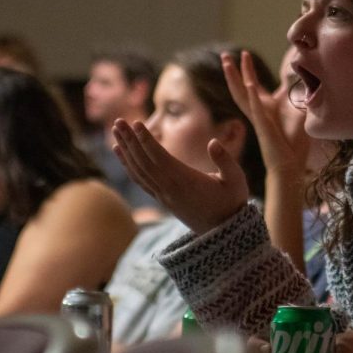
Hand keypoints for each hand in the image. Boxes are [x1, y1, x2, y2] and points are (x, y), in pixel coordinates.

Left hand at [111, 119, 247, 234]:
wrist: (223, 231)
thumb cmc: (231, 202)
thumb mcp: (236, 180)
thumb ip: (226, 160)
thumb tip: (213, 141)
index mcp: (185, 181)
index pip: (159, 158)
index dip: (146, 140)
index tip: (135, 123)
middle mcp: (169, 188)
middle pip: (143, 162)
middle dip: (129, 140)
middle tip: (118, 121)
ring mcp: (163, 195)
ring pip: (138, 170)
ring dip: (126, 150)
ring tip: (116, 131)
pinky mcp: (162, 198)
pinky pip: (140, 179)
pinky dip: (128, 164)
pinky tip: (120, 152)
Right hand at [222, 51, 309, 183]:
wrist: (290, 166)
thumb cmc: (294, 143)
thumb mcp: (299, 113)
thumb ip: (299, 97)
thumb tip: (307, 81)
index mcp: (265, 109)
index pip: (252, 86)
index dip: (247, 70)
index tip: (245, 54)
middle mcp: (258, 112)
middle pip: (241, 88)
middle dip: (233, 71)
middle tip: (224, 55)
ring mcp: (258, 119)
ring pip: (241, 96)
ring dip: (235, 79)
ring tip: (228, 63)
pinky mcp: (263, 127)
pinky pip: (256, 109)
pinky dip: (253, 96)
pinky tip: (250, 84)